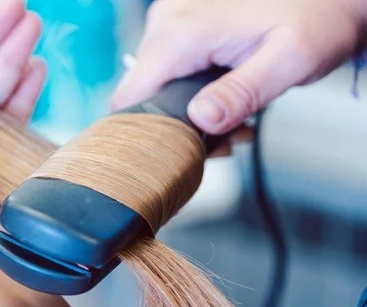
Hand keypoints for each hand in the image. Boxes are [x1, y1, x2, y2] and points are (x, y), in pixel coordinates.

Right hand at [111, 0, 365, 133]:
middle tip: (227, 135)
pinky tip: (224, 93)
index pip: (130, 97)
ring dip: (189, 108)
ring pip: (157, 82)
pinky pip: (171, 65)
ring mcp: (172, 19)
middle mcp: (167, 21)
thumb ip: (243, 92)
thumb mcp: (289, 61)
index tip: (184, 149)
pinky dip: (193, 88)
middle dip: (180, 124)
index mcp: (181, 32)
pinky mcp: (180, 22)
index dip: (148, 132)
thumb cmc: (317, 17)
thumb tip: (201, 119)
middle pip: (145, 93)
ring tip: (235, 115)